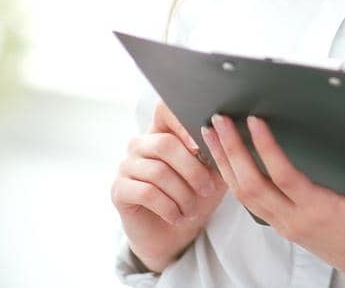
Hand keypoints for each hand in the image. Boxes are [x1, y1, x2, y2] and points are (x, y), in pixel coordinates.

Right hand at [110, 100, 228, 272]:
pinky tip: (177, 216)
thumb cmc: (195, 197)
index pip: (165, 108)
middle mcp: (140, 144)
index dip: (182, 123)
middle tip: (208, 189)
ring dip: (182, 195)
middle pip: (166, 145)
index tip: (200, 147)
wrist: (174, 235)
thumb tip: (226, 133)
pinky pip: (146, 193)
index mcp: (162, 131)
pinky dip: (168, 207)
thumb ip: (217, 152)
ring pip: (158, 172)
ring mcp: (126, 165)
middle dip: (193, 170)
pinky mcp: (119, 190)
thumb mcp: (213, 173)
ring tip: (193, 210)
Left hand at [201, 113, 344, 287]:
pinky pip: (250, 204)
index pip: (283, 176)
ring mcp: (286, 225)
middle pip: (251, 185)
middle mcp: (296, 220)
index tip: (255, 122)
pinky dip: (233, 180)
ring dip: (225, 164)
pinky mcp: (284, 227)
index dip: (266, 147)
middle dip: (232, 151)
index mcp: (320, 211)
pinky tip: (228, 163)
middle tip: (220, 122)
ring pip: (244, 196)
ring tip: (212, 136)